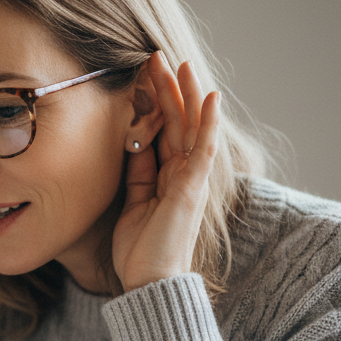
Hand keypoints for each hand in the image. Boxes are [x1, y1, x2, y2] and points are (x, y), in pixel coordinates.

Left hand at [112, 51, 220, 291]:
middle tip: (157, 56)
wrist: (150, 283)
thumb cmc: (140, 251)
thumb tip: (130, 143)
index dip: (154, 103)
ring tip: (181, 63)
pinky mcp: (192, 188)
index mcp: (168, 178)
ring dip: (185, 94)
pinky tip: (210, 96)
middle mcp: (183, 175)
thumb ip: (137, 174)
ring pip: (189, 127)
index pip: (162, 131)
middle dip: (167, 89)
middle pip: (176, 122)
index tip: (143, 75)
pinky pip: (202, 148)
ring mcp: (190, 180)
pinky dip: (206, 122)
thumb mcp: (133, 204)